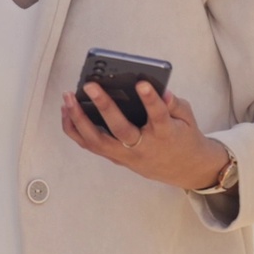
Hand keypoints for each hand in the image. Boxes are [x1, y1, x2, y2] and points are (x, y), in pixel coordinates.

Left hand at [61, 81, 229, 190]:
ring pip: (98, 141)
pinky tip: (66, 111)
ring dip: (79, 119)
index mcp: (165, 135)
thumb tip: (161, 89)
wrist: (185, 170)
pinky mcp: (115, 158)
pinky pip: (90, 145)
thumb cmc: (182, 137)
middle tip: (90, 85)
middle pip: (120, 130)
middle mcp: (143, 147)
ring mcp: (126, 156)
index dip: (151, 101)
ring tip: (68, 97)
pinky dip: (75, 129)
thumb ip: (174, 103)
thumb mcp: (187, 118)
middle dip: (104, 107)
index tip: (142, 83)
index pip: (158, 116)